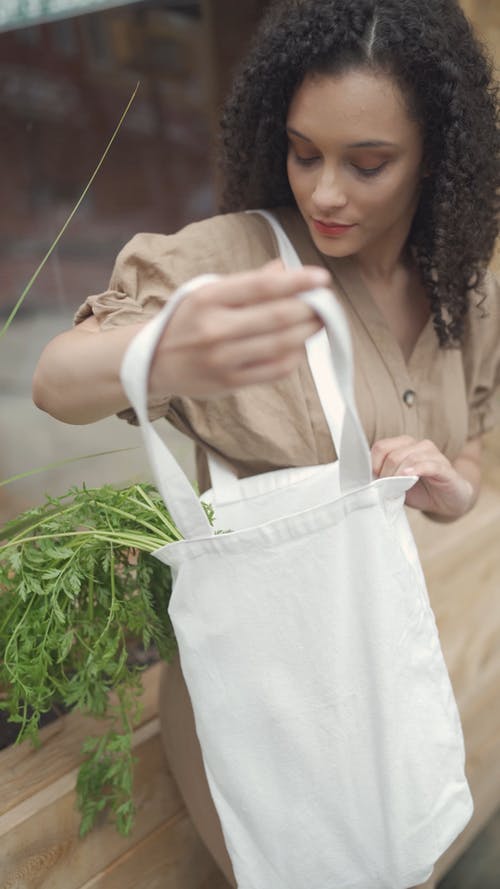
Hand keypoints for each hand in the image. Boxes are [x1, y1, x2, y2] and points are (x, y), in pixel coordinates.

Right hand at [149, 260, 329, 399]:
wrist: (153, 362)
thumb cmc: (186, 322)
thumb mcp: (206, 292)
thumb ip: (247, 283)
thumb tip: (284, 269)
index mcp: (208, 298)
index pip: (262, 286)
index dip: (297, 281)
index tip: (321, 278)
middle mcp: (214, 328)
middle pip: (278, 317)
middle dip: (310, 309)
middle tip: (325, 304)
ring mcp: (222, 358)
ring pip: (282, 345)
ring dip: (308, 333)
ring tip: (318, 323)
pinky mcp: (230, 382)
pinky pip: (275, 370)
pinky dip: (295, 357)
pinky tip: (299, 347)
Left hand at [371, 435, 474, 518]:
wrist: (447, 502)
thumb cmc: (420, 491)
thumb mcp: (396, 484)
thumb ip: (383, 478)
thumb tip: (365, 479)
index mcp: (404, 445)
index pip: (381, 446)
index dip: (373, 464)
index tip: (373, 481)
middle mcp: (419, 445)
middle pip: (392, 454)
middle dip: (385, 474)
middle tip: (385, 489)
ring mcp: (433, 455)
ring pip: (409, 458)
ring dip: (398, 476)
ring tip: (396, 489)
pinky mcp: (445, 468)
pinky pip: (429, 464)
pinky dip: (417, 470)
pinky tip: (409, 477)